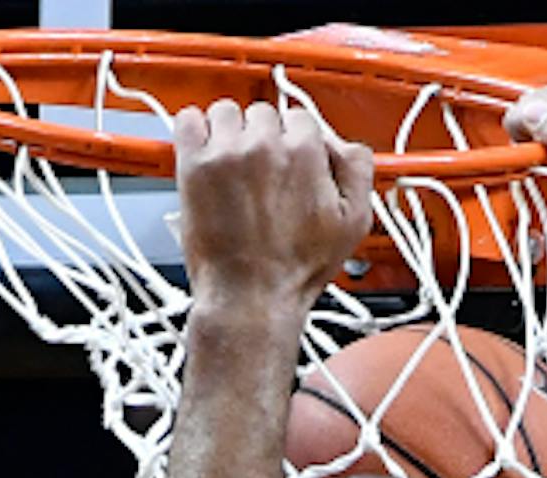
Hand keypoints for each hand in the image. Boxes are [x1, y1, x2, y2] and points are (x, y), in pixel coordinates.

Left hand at [173, 99, 374, 309]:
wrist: (252, 297)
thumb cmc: (297, 269)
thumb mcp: (354, 223)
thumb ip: (357, 171)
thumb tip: (344, 143)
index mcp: (305, 153)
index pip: (301, 119)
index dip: (297, 143)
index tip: (290, 163)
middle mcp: (264, 145)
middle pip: (263, 114)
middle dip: (264, 138)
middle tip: (263, 174)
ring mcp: (225, 152)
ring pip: (226, 112)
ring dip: (230, 132)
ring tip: (234, 167)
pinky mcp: (193, 164)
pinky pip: (189, 119)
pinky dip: (196, 132)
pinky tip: (207, 156)